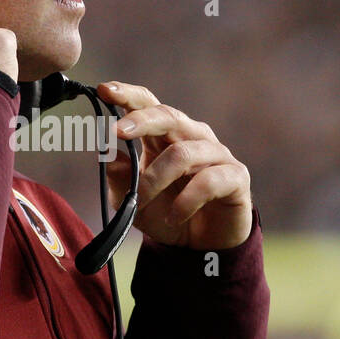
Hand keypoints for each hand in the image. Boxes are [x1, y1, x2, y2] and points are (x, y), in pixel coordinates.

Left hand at [97, 81, 252, 249]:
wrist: (203, 247)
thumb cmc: (167, 214)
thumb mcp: (134, 201)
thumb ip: (121, 178)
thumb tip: (106, 154)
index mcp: (164, 135)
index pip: (148, 105)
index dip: (127, 95)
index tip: (103, 90)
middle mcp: (192, 137)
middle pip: (168, 116)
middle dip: (141, 120)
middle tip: (117, 131)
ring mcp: (216, 154)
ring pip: (183, 153)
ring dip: (155, 179)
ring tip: (142, 202)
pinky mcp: (236, 176)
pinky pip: (208, 181)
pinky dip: (185, 200)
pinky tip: (174, 216)